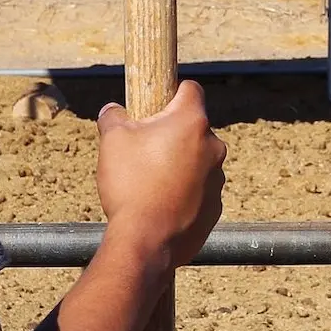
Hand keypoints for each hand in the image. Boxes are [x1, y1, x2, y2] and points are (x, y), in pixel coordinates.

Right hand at [95, 81, 226, 273]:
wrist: (146, 241)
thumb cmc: (131, 185)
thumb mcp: (112, 141)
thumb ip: (113, 117)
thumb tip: (113, 110)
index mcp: (191, 122)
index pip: (190, 89)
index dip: (172, 92)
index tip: (156, 103)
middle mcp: (213, 146)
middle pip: (193, 128)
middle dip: (171, 133)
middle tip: (144, 149)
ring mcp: (218, 178)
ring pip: (197, 160)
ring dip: (179, 164)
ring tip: (149, 182)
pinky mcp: (216, 206)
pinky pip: (199, 190)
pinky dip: (184, 192)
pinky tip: (160, 204)